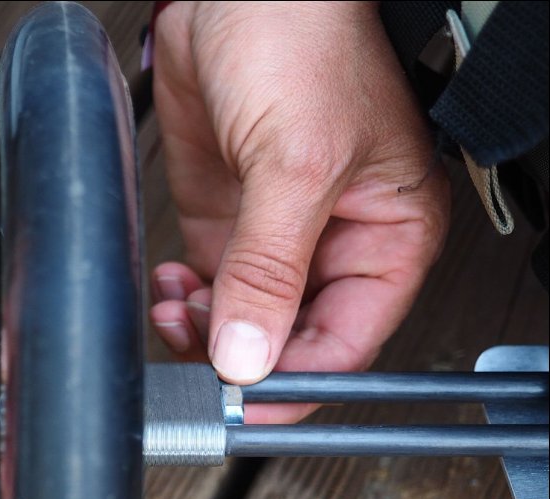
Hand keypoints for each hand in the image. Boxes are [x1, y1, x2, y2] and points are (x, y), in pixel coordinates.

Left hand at [149, 1, 448, 421]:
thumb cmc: (301, 41)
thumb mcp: (294, 164)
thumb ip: (268, 267)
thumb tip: (249, 355)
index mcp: (385, 239)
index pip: (345, 346)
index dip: (292, 383)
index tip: (239, 402)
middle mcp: (332, 248)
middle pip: (288, 344)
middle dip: (237, 358)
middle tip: (194, 351)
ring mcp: (274, 239)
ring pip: (241, 325)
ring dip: (203, 333)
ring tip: (176, 310)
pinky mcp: (226, 222)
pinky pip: (207, 291)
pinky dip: (184, 302)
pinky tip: (168, 287)